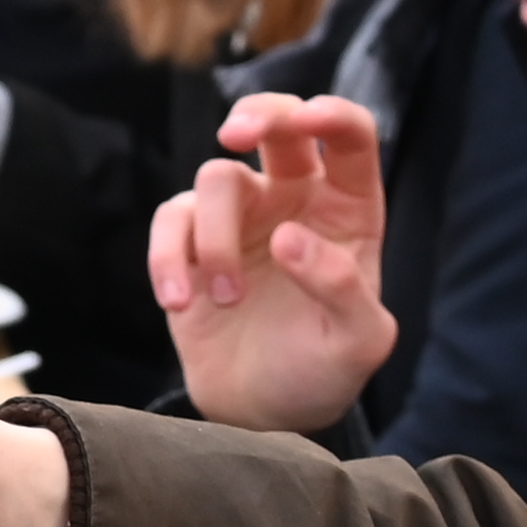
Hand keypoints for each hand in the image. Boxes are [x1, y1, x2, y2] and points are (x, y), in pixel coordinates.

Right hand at [151, 94, 403, 437]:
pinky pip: (170, 220)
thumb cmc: (322, 370)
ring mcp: (241, 215)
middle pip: (278, 122)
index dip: (333, 115)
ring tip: (229, 300)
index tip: (311, 118)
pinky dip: (167, 258)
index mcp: (348, 208)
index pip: (350, 138)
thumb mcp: (358, 343)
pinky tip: (178, 303)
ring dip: (216, 237)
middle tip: (234, 135)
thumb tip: (289, 237)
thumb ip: (343, 289)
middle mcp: (295, 198)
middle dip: (257, 115)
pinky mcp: (191, 240)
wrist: (261, 411)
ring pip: (216, 177)